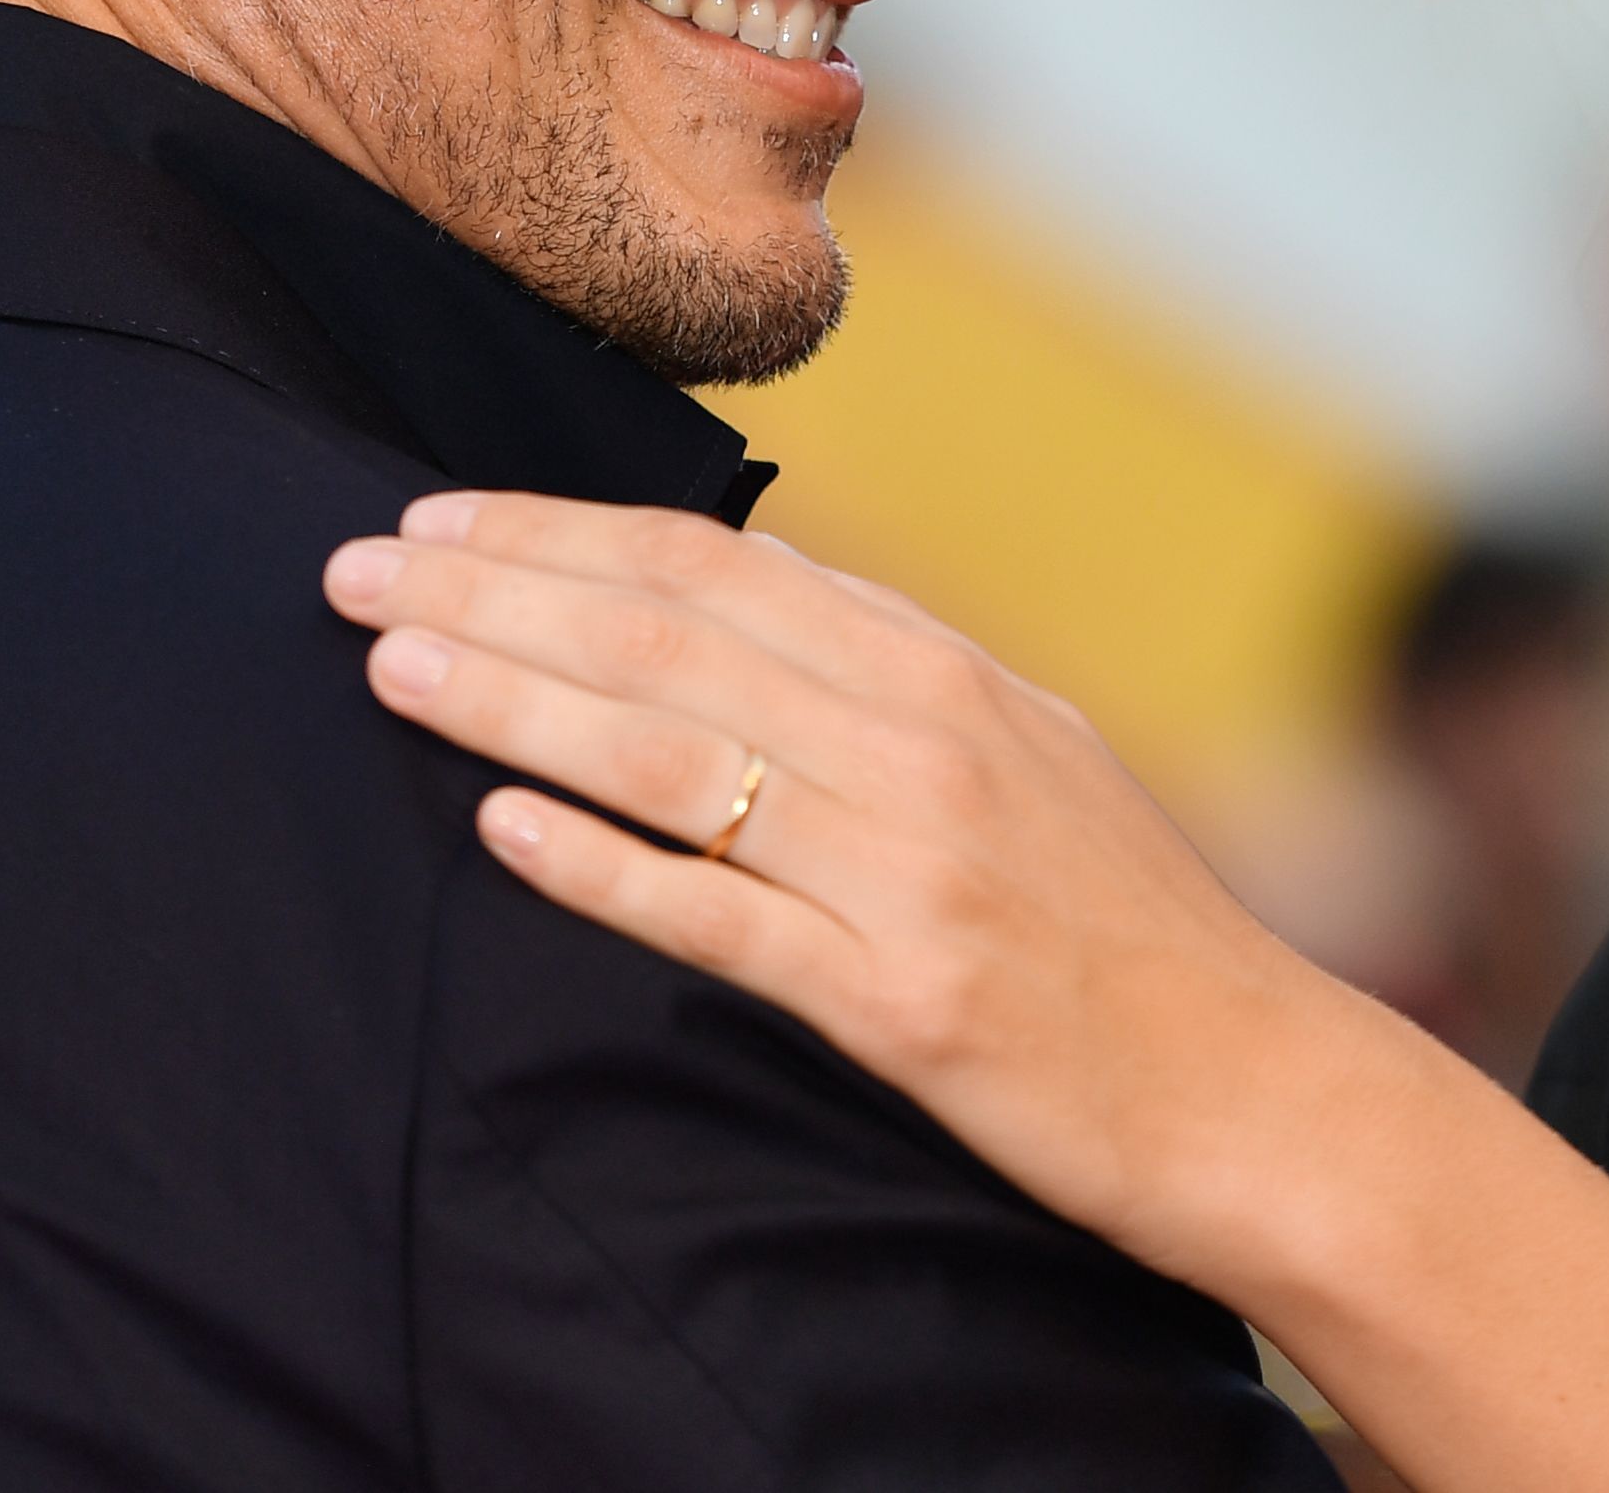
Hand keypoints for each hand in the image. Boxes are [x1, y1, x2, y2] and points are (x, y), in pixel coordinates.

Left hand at [321, 492, 1403, 1299]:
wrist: (1254, 1087)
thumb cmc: (1124, 928)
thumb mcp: (1027, 754)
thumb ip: (890, 679)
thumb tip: (753, 600)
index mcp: (942, 673)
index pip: (714, 568)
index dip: (558, 532)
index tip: (435, 522)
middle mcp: (921, 745)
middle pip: (668, 638)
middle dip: (495, 591)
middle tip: (354, 571)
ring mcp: (910, 869)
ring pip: (672, 756)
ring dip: (513, 701)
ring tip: (391, 667)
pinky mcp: (900, 1000)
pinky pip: (722, 921)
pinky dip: (602, 869)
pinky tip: (499, 831)